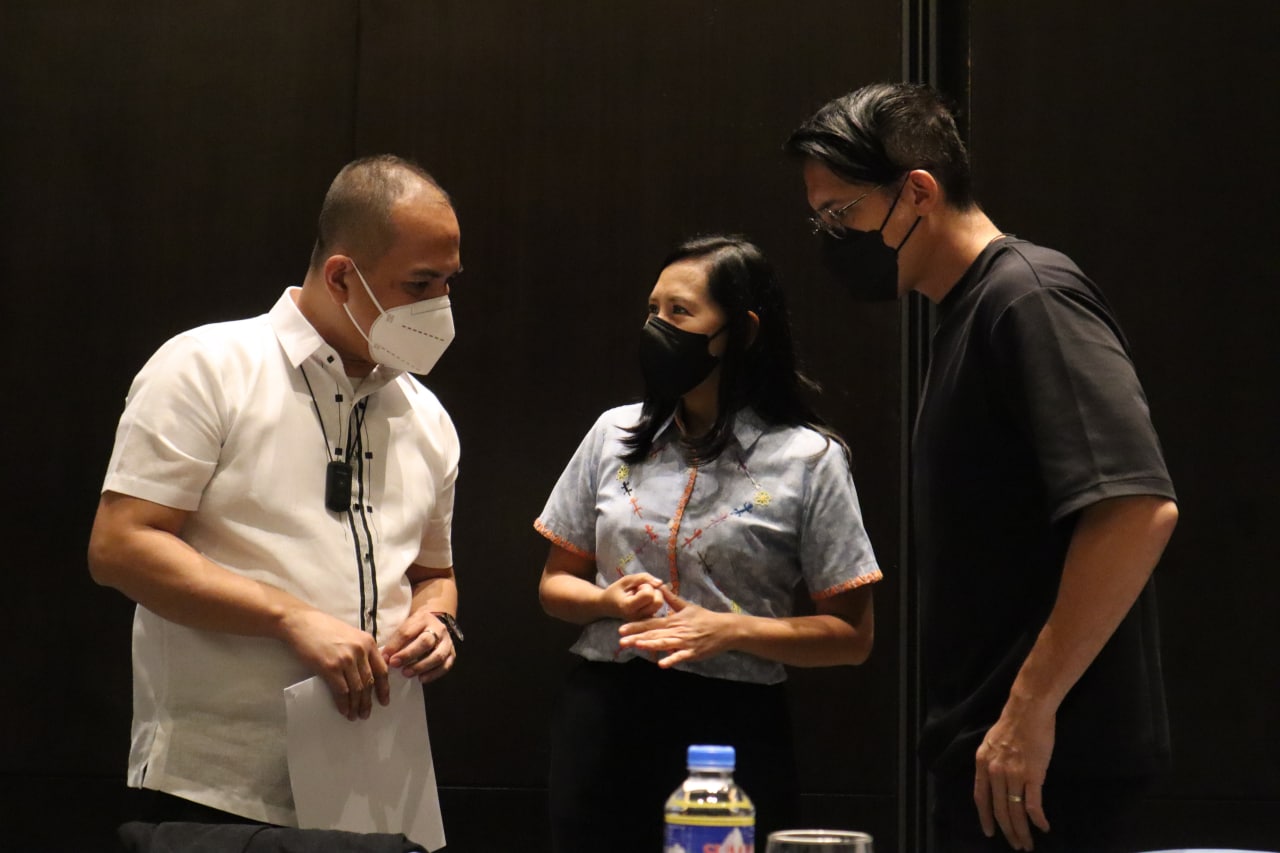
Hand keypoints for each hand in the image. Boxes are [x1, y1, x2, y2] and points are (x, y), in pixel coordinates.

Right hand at [281, 608, 388, 720]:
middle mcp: (360, 651)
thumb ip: (361, 650)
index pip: (381, 669)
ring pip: (357, 689)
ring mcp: (346, 659)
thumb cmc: (323, 628)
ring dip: (357, 705)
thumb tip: (365, 672)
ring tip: (355, 715)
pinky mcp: (330, 667)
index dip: (384, 688)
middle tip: (366, 713)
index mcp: (368, 642)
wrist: (300, 622)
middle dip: (368, 701)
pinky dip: (344, 703)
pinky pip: (342, 691)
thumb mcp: (350, 635)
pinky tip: (344, 710)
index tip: (384, 700)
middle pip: (369, 682)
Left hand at [381, 609, 454, 684]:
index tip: (386, 657)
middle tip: (395, 664)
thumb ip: (396, 640)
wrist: (435, 623)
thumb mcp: (406, 627)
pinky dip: (433, 674)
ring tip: (406, 673)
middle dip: (408, 655)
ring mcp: (447, 642)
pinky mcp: (452, 653)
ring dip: (421, 666)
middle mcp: (438, 629)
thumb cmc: (416, 628)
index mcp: (423, 619)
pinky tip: (421, 679)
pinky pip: (446, 666)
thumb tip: (386, 658)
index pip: (408, 632)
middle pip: (425, 642)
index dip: (395, 645)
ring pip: (437, 655)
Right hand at [602, 572, 665, 621]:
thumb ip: (643, 578)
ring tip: (641, 596)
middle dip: (653, 591)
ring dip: (654, 596)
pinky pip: (658, 609)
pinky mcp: (647, 621)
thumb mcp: (626, 580)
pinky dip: (654, 601)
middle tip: (640, 591)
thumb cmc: (616, 591)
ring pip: (660, 605)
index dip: (645, 586)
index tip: (636, 587)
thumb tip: (660, 583)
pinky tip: (644, 601)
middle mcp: (637, 617)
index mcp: (628, 607)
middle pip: (658, 602)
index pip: (649, 595)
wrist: (606, 606)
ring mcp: (643, 621)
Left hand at [616, 585, 732, 665]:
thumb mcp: (687, 606)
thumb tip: (660, 586)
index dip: (635, 626)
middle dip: (637, 637)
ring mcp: (684, 642)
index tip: (621, 629)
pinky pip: (680, 656)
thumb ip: (671, 599)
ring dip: (650, 645)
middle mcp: (676, 631)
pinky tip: (661, 664)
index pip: (651, 623)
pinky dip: (671, 659)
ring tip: (637, 646)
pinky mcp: (693, 652)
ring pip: (664, 643)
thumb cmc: (705, 618)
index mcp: (673, 620)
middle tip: (621, 641)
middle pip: (654, 634)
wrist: (724, 628)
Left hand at [974, 701, 1055, 850]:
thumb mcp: (991, 743)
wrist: (1028, 711)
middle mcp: (995, 772)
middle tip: (1015, 845)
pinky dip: (1038, 820)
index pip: (981, 798)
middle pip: (1000, 810)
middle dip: (1007, 831)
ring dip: (1022, 831)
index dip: (985, 818)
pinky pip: (1033, 805)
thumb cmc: (1012, 724)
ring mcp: (1014, 775)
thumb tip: (993, 780)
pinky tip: (1043, 827)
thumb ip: (990, 763)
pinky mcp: (1033, 775)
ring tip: (1027, 844)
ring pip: (1016, 812)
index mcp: (982, 764)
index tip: (989, 832)